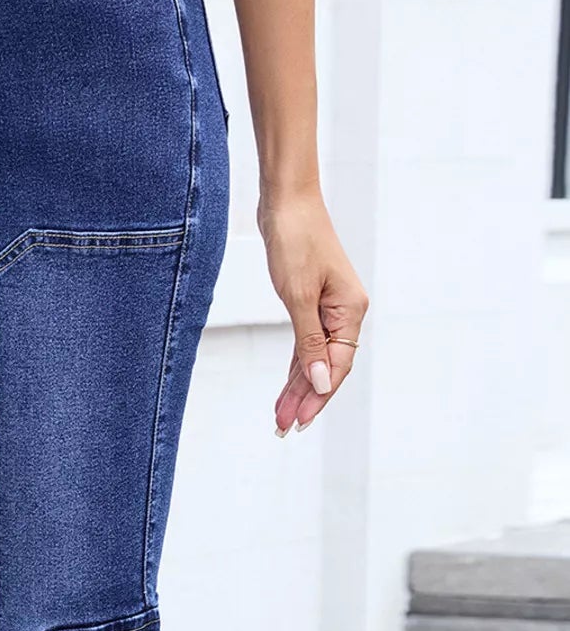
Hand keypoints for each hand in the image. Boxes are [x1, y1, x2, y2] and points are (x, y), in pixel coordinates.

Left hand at [258, 188, 367, 432]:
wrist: (287, 202)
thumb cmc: (295, 241)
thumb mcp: (299, 296)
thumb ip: (309, 342)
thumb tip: (320, 382)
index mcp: (350, 311)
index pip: (337, 365)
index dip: (317, 396)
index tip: (297, 422)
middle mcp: (344, 313)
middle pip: (326, 366)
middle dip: (305, 398)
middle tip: (282, 428)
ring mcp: (328, 308)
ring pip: (314, 357)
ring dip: (298, 387)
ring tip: (280, 417)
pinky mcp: (311, 302)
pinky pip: (305, 343)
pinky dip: (295, 365)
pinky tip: (287, 387)